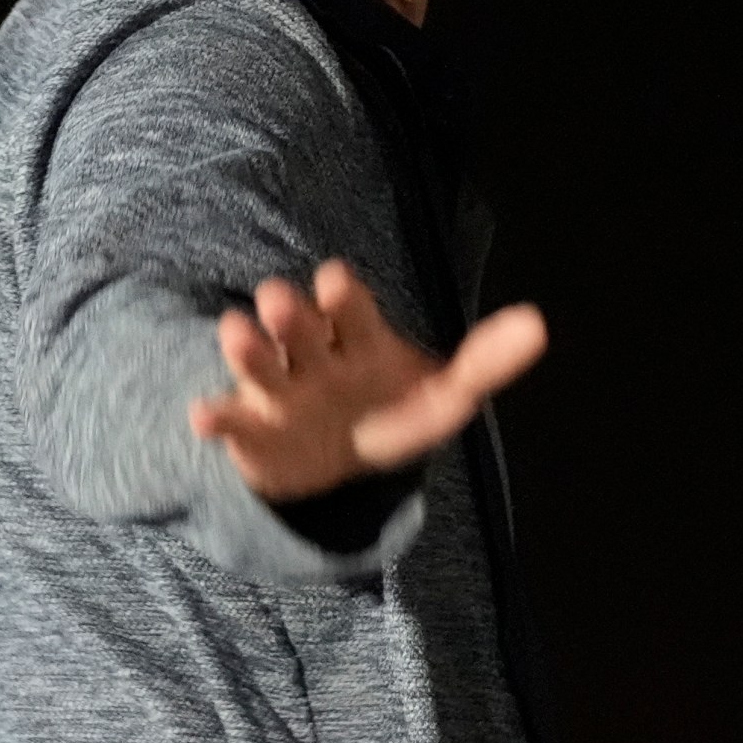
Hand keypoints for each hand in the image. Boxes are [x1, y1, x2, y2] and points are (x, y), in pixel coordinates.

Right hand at [188, 259, 546, 501]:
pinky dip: (215, 418)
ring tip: (236, 333)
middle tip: (280, 300)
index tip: (334, 281)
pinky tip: (204, 416)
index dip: (342, 296)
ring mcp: (277, 390)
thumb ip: (484, 362)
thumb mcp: (440, 394)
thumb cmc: (388, 408)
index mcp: (356, 337)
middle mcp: (312, 354)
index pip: (348, 307)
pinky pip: (229, 421)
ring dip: (244, 347)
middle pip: (298, 326)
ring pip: (257, 361)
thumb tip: (538, 324)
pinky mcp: (252, 430)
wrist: (335, 460)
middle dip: (290, 314)